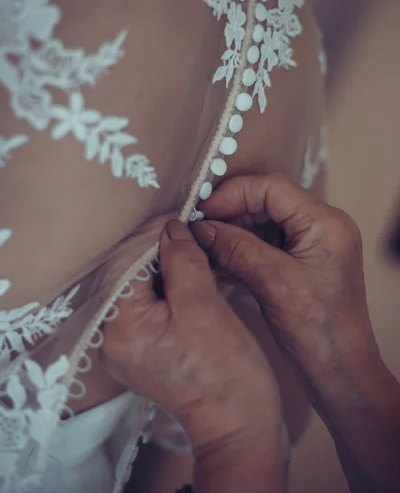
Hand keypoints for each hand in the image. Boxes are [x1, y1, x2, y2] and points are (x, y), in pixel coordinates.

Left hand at [100, 220, 281, 455]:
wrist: (237, 424)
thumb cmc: (226, 369)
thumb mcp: (204, 304)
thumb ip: (182, 258)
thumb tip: (172, 226)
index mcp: (120, 326)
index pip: (128, 260)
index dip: (155, 234)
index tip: (182, 216)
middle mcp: (109, 337)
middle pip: (128, 273)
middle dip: (158, 249)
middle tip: (190, 231)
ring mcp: (122, 345)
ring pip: (137, 286)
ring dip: (162, 265)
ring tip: (192, 250)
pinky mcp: (138, 348)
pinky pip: (144, 304)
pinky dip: (163, 285)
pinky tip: (187, 274)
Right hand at [192, 173, 380, 382]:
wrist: (340, 371)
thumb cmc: (317, 331)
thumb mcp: (273, 283)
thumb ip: (236, 248)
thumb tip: (200, 227)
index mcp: (325, 223)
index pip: (271, 187)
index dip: (232, 194)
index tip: (201, 212)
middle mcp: (322, 225)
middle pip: (266, 200)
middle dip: (229, 213)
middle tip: (197, 230)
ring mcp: (312, 242)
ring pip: (262, 220)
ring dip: (232, 231)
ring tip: (202, 247)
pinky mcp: (302, 259)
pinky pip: (266, 241)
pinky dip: (240, 247)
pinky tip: (216, 259)